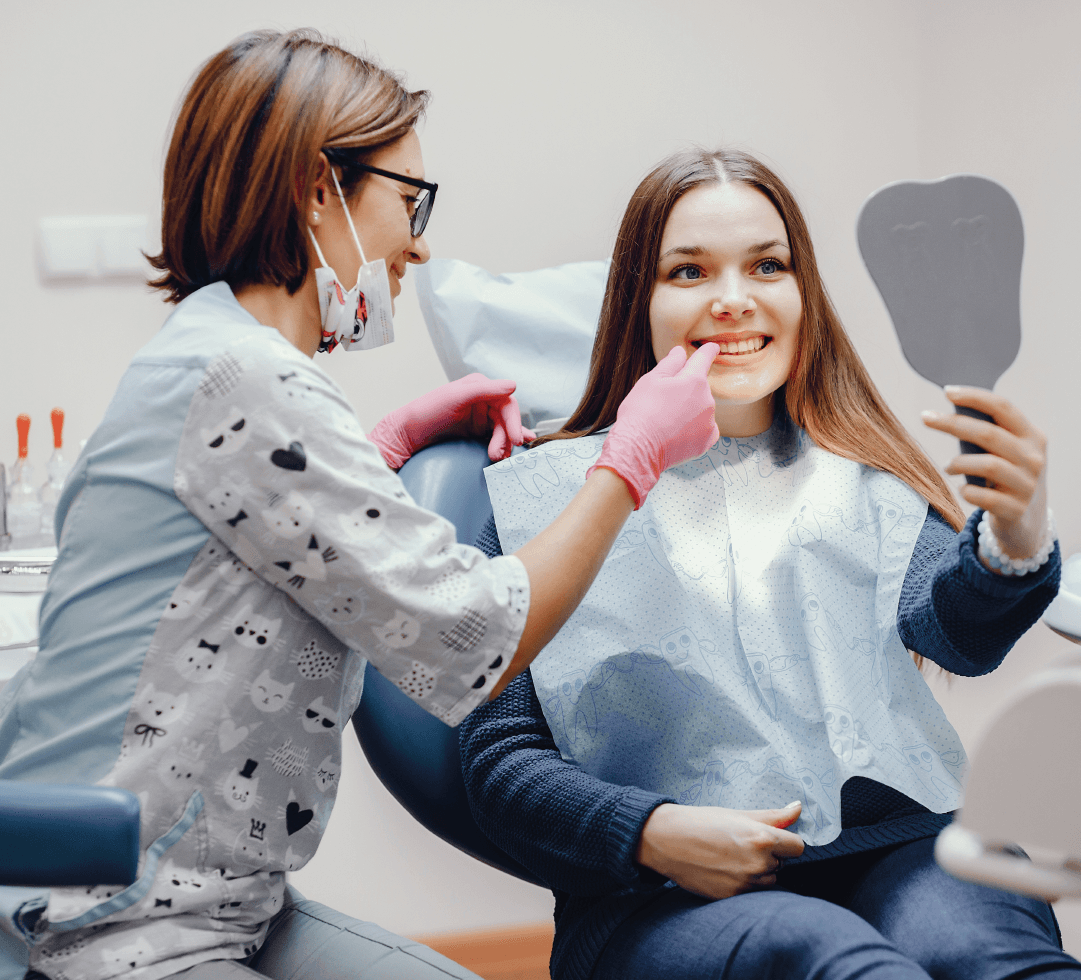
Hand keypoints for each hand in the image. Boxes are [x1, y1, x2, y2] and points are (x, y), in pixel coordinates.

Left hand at [368, 373, 534, 468]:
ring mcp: (479, 417)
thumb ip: (484, 390)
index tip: (515, 438)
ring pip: (502, 431)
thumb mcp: (456, 397)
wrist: (407, 435)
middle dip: (507, 437)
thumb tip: (513, 385)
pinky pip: (494, 438)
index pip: (507, 403)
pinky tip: (507, 452)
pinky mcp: (474, 432)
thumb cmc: (426, 411)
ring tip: (496, 457)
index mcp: (480, 387)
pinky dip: (502, 445)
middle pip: (506, 419)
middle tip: (501, 454)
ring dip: (503, 444)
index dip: (513, 421)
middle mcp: (482, 400)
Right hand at [588, 343, 720, 507]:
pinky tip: (677, 432)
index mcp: (694, 380)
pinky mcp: (706, 442)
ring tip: (665, 421)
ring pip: (701, 409)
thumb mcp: (650, 380)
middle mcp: (707, 400)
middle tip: (662, 402)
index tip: (712, 347)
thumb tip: (680, 352)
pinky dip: (694, 429)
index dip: (707, 351)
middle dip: (685, 390)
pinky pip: (705, 429)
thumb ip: (670, 364)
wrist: (638, 449)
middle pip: (699, 388)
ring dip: (689, 411)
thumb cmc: (640, 412)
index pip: (704, 359)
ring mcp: (709, 422)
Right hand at [636, 801, 803, 898]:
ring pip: (768, 879)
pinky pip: (751, 891)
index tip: (772, 838)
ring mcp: (746, 883)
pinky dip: (743, 882)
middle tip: (742, 844)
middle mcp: (758, 863)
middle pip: (782, 863)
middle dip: (769, 855)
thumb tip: (798, 808)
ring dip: (758, 871)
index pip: (798, 847)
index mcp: (762, 838)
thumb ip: (773, 815)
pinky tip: (724, 869)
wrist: (667, 840)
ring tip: (731, 857)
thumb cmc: (702, 822)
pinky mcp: (734, 896)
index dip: (785, 841)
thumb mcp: (738, 814)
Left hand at [921, 386, 1048, 562]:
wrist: (1028, 521)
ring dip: (958, 463)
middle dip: (952, 423)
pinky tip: (963, 490)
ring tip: (948, 467)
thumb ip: (991, 432)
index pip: (1004, 408)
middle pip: (989, 434)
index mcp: (1032, 437)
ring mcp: (1027, 485)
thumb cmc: (1008, 477)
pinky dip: (966, 491)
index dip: (975, 397)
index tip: (947, 391)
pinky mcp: (1015, 510)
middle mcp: (1034, 458)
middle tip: (925, 417)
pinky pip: (982, 496)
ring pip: (988, 465)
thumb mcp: (1010, 452)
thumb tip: (953, 407)